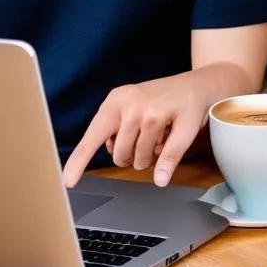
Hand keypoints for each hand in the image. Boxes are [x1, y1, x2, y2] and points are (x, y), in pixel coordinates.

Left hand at [62, 76, 210, 187]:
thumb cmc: (163, 100)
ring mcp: (146, 111)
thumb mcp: (135, 107)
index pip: (92, 135)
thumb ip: (118, 129)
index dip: (79, 161)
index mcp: (114, 101)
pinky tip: (163, 173)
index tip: (68, 181)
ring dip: (151, 157)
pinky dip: (163, 169)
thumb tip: (111, 152)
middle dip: (132, 157)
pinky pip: (162, 157)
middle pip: (118, 156)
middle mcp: (127, 104)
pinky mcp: (166, 120)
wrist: (198, 85)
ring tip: (162, 137)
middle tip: (147, 141)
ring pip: (140, 159)